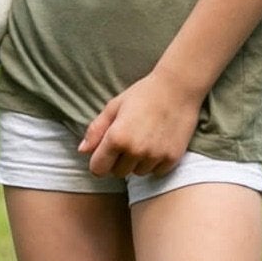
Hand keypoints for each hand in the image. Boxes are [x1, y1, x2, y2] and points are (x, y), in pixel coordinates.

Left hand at [80, 71, 202, 177]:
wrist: (179, 87)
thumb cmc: (144, 94)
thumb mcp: (114, 107)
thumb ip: (96, 130)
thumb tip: (82, 151)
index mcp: (117, 138)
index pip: (98, 169)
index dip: (99, 161)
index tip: (106, 152)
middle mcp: (135, 150)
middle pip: (118, 173)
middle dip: (119, 161)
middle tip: (129, 140)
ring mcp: (155, 156)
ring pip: (138, 172)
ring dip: (138, 162)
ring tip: (145, 139)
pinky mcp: (172, 158)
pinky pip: (156, 171)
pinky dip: (155, 162)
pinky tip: (158, 143)